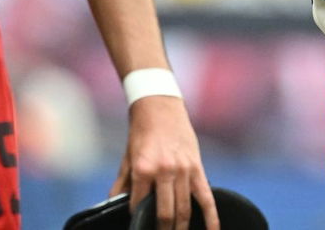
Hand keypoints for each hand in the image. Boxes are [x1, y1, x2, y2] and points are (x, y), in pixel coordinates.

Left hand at [112, 95, 218, 229]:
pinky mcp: (197, 168)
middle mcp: (164, 171)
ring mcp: (183, 170)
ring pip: (184, 209)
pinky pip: (206, 197)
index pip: (138, 206)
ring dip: (181, 228)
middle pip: (165, 214)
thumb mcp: (127, 158)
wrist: (159, 106)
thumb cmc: (141, 133)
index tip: (139, 225)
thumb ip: (121, 184)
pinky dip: (211, 217)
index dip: (137, 220)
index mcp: (143, 169)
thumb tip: (114, 205)